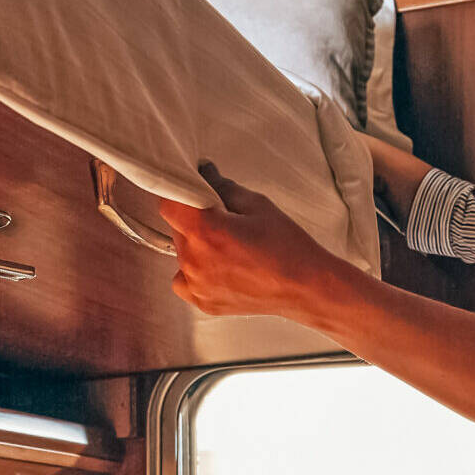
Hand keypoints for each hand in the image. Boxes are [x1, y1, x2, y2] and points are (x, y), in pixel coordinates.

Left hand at [158, 163, 347, 323]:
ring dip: (196, 245)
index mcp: (206, 232)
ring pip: (181, 252)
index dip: (179, 194)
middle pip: (177, 228)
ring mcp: (197, 285)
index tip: (191, 192)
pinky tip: (220, 267)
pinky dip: (194, 271)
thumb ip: (223, 187)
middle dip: (194, 219)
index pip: (169, 203)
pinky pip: (183, 279)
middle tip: (224, 221)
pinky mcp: (202, 302)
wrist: (305, 287)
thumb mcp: (256, 205)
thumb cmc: (286, 246)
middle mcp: (195, 260)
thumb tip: (204, 172)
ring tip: (229, 248)